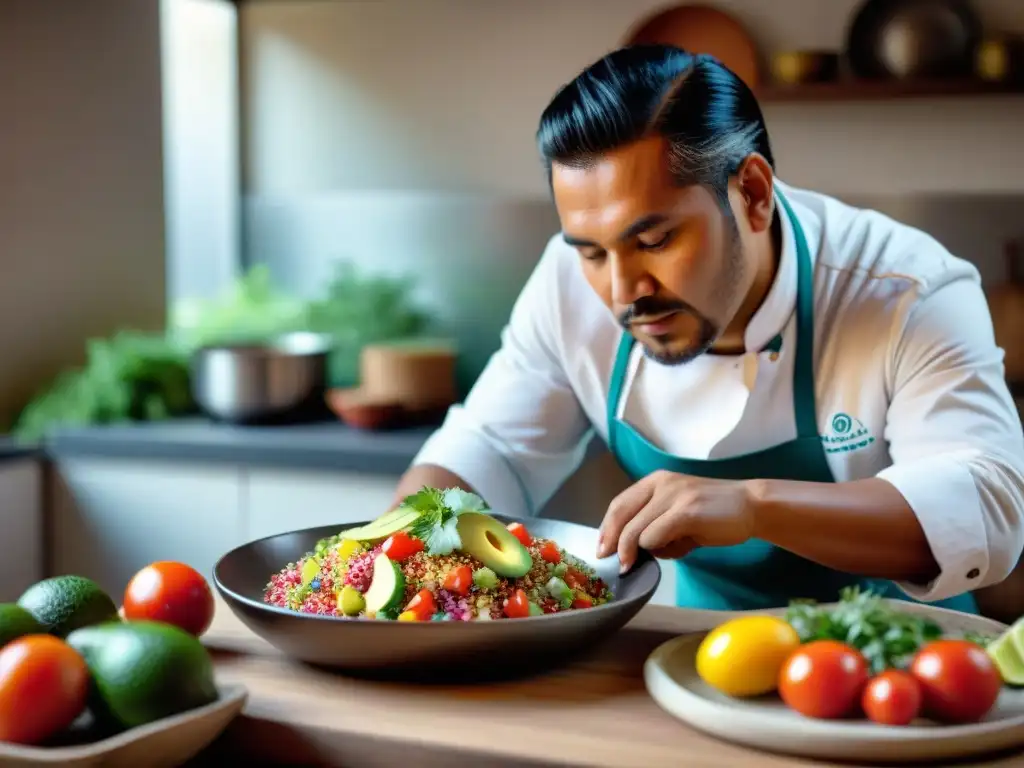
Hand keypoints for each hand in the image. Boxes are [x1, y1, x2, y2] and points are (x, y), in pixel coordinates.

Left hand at [597, 470, 756, 571]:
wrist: (751, 506)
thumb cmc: (713, 515)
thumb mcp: (677, 514)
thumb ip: (653, 525)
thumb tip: (629, 550)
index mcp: (655, 481)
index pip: (619, 504)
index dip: (607, 529)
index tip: (602, 550)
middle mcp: (661, 484)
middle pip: (621, 516)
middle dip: (614, 544)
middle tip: (618, 565)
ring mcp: (673, 496)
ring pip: (637, 531)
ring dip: (642, 551)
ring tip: (670, 551)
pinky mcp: (686, 511)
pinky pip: (656, 536)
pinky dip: (659, 549)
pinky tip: (678, 550)